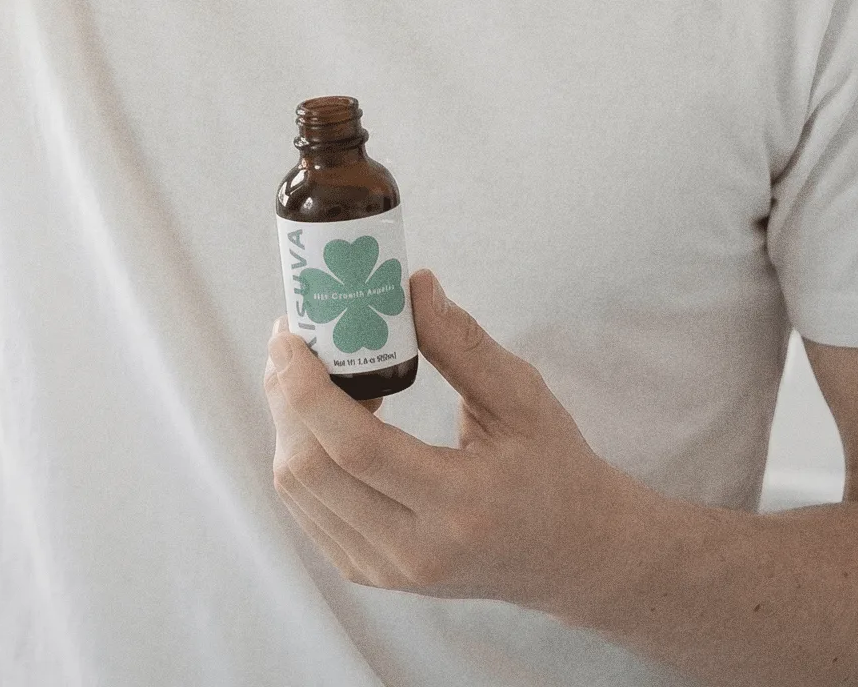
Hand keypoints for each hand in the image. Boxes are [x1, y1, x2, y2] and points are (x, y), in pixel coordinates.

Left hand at [263, 270, 643, 615]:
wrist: (571, 554)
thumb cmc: (552, 467)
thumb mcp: (522, 397)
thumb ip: (463, 343)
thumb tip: (411, 285)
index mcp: (459, 506)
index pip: (357, 449)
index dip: (308, 388)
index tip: (288, 334)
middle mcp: (414, 551)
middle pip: (312, 470)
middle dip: (285, 394)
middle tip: (293, 338)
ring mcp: (387, 571)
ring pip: (299, 490)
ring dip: (288, 421)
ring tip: (312, 370)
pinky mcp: (371, 573)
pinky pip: (308, 509)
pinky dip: (301, 452)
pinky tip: (326, 415)